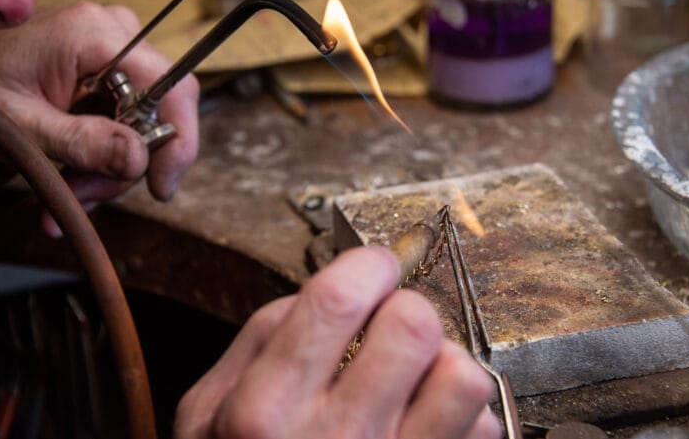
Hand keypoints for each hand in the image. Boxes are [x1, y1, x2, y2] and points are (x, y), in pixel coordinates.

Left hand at [0, 2, 198, 234]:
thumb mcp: (22, 127)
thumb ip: (82, 142)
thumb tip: (140, 160)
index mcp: (94, 36)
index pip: (172, 88)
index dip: (178, 142)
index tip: (161, 188)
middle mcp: (114, 33)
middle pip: (158, 112)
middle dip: (126, 165)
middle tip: (86, 196)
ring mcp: (113, 48)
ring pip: (143, 121)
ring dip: (110, 166)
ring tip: (70, 192)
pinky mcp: (108, 66)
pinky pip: (126, 116)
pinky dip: (104, 151)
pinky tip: (74, 175)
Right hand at [174, 247, 501, 438]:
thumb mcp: (207, 412)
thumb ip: (260, 338)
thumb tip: (335, 289)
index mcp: (266, 408)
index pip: (339, 299)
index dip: (367, 265)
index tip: (374, 266)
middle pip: (413, 325)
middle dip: (405, 308)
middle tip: (388, 325)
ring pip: (463, 376)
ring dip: (443, 361)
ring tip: (415, 374)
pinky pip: (480, 429)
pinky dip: (461, 413)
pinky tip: (425, 419)